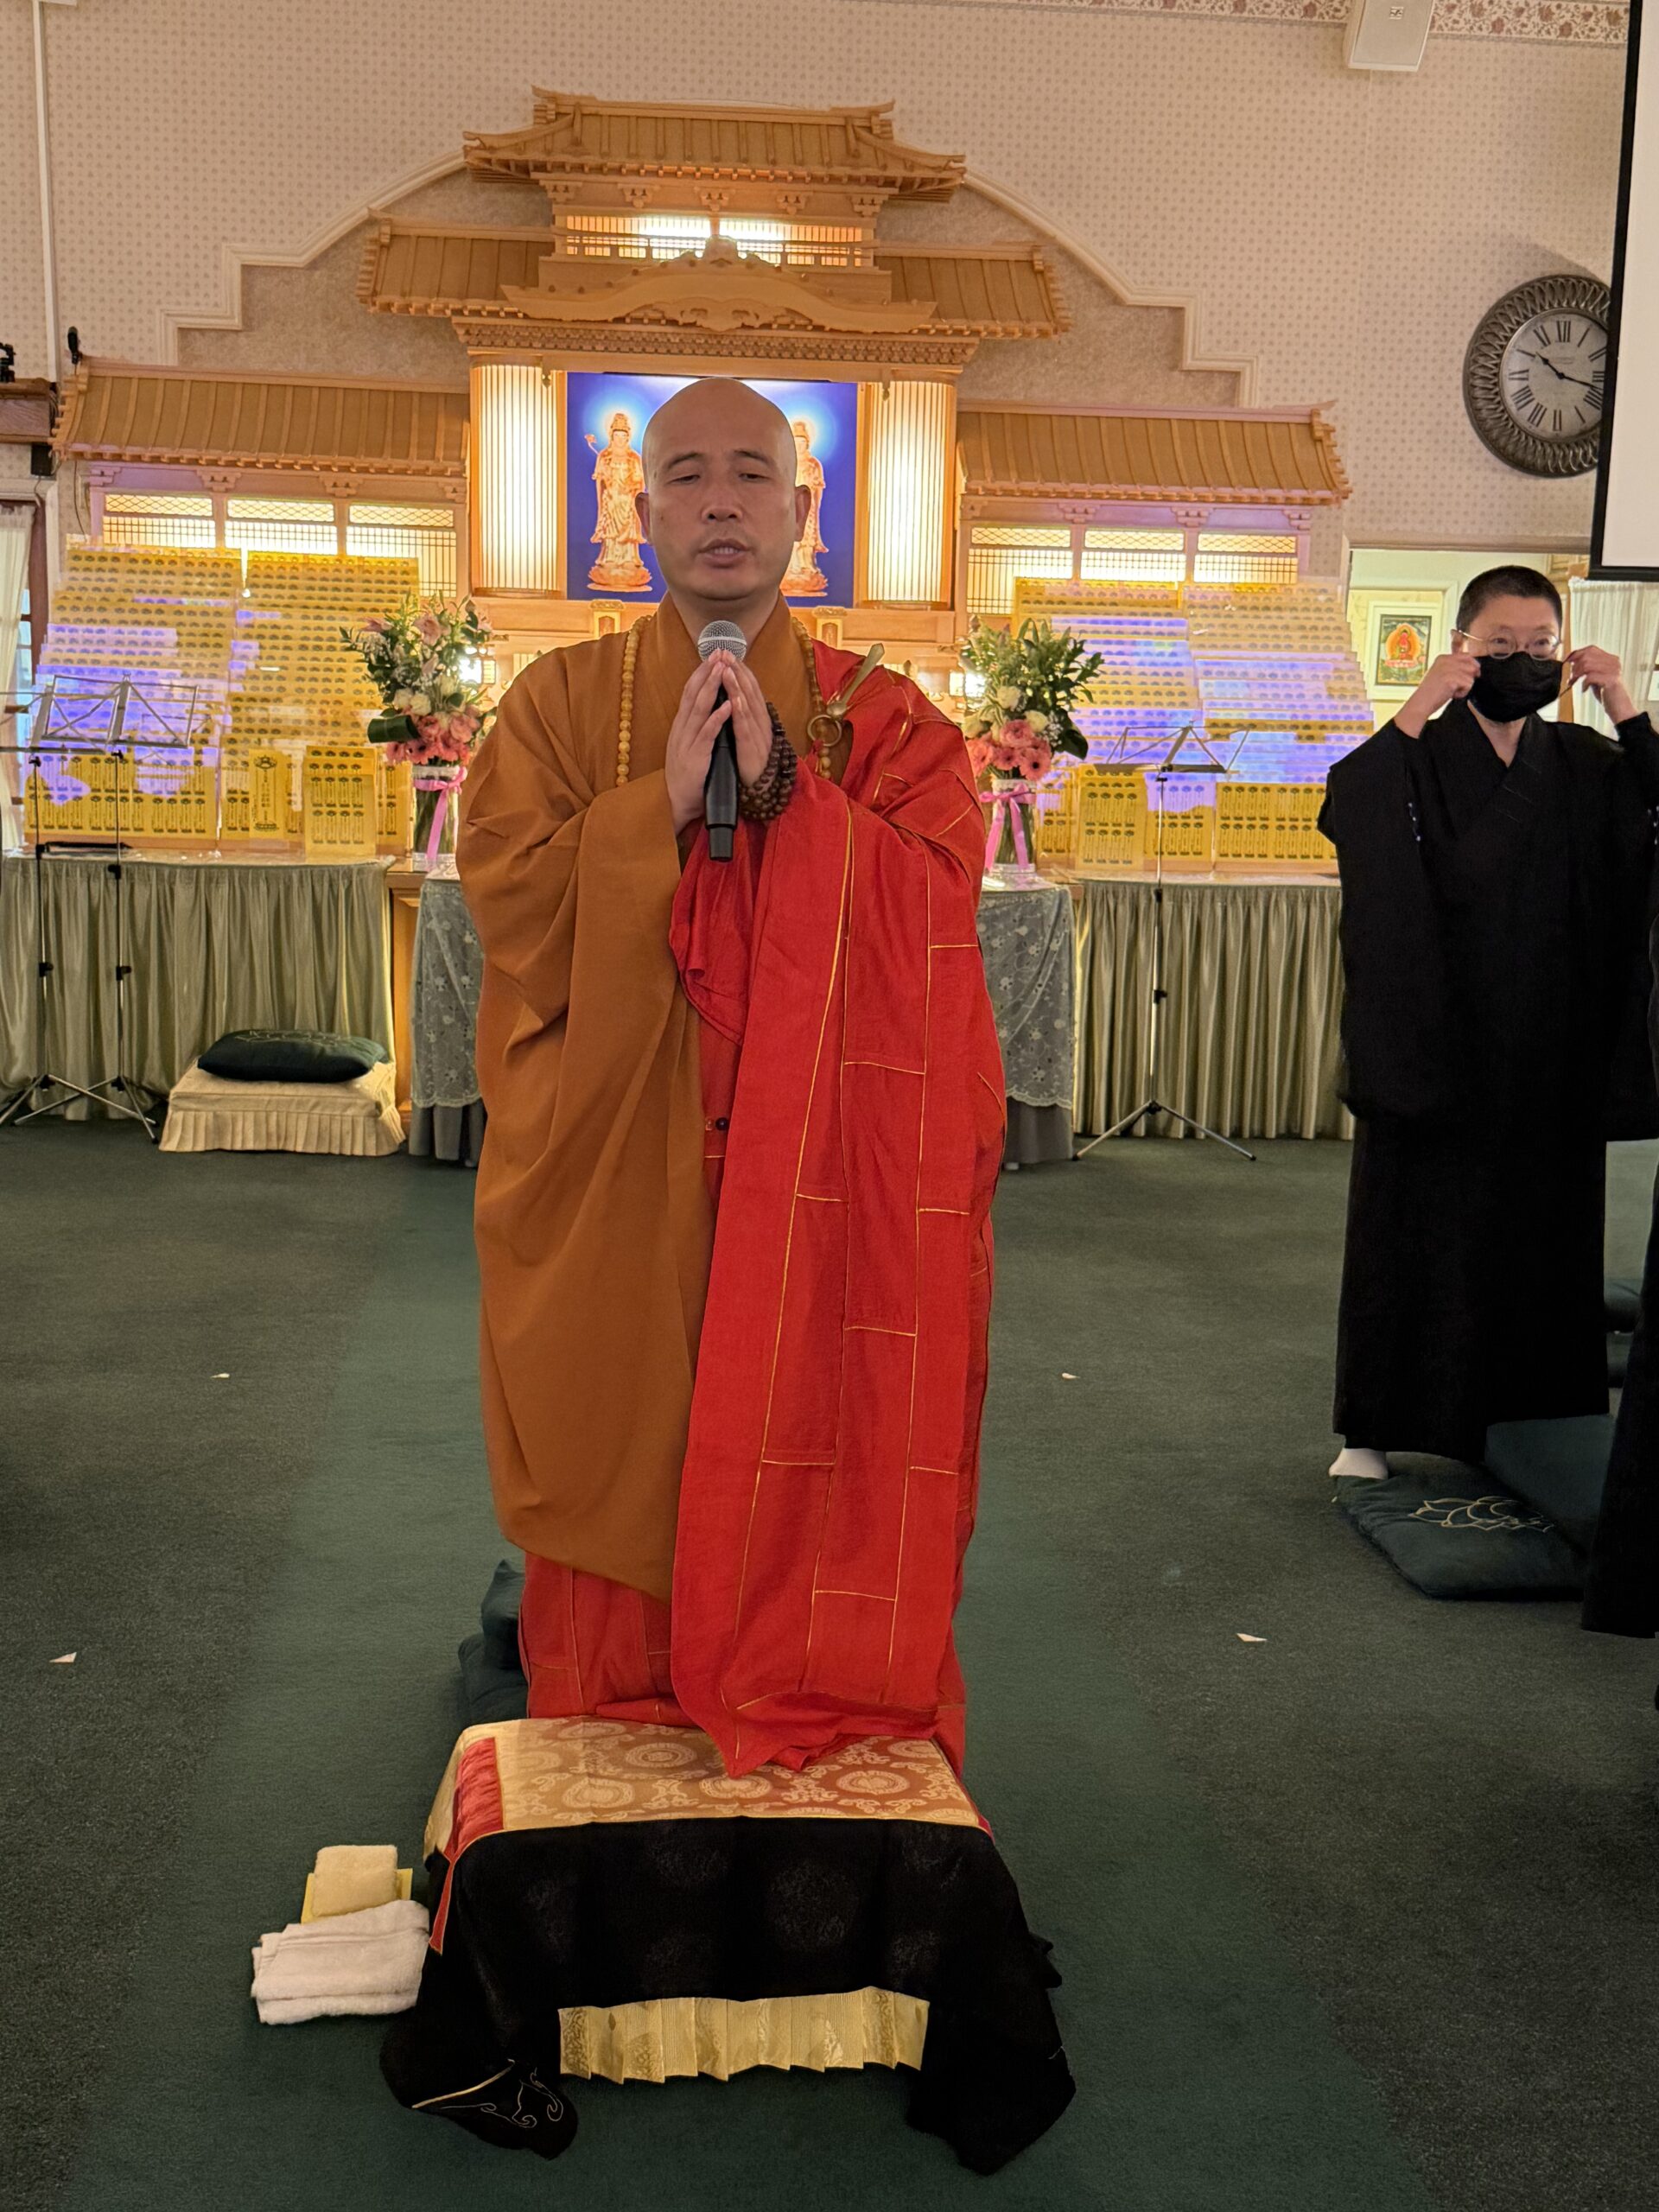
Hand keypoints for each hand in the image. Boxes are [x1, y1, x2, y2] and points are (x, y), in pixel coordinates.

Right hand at [661, 651, 774, 833]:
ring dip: (711, 688)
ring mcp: (687, 743)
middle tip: (719, 652)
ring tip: (722, 669)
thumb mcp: (690, 745)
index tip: (713, 655)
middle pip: (693, 694)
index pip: (690, 693)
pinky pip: (707, 735)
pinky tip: (727, 706)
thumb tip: (708, 706)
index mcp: (682, 726)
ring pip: (699, 710)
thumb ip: (697, 726)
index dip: (701, 673)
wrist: (676, 804)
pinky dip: (717, 719)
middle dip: (706, 672)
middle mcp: (681, 729)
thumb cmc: (688, 776)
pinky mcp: (695, 758)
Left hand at [715, 652, 776, 790]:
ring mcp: (757, 736)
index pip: (748, 689)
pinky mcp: (752, 750)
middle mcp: (760, 723)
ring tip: (727, 668)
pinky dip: (740, 713)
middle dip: (737, 670)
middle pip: (749, 691)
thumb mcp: (748, 736)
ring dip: (737, 686)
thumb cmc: (751, 764)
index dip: (739, 670)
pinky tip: (734, 700)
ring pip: (748, 706)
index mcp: (757, 719)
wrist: (761, 792)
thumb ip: (745, 718)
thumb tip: (737, 698)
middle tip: (725, 651)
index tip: (727, 653)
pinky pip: (746, 729)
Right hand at [1395, 646, 1476, 737]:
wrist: (1421, 703)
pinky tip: (1452, 695)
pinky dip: (1462, 693)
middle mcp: (1446, 660)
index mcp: (1443, 658)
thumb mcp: (1440, 674)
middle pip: (1472, 665)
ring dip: (1465, 686)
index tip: (1472, 674)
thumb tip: (1474, 668)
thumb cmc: (1430, 692)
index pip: (1467, 656)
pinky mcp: (1451, 678)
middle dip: (1469, 677)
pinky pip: (1468, 684)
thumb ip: (1454, 668)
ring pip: (1471, 676)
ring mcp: (1448, 669)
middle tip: (1460, 685)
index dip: (1472, 665)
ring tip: (1453, 691)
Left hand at [1567, 645, 1637, 724]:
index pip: (1591, 649)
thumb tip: (1572, 661)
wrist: (1619, 708)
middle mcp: (1613, 662)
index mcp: (1611, 659)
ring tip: (1575, 683)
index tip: (1567, 662)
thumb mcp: (1596, 677)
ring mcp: (1613, 670)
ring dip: (1576, 675)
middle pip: (1587, 656)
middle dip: (1574, 667)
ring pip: (1587, 665)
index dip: (1576, 654)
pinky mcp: (1611, 680)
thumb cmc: (1607, 694)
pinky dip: (1583, 683)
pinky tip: (1584, 690)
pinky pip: (1590, 676)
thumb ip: (1587, 668)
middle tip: (1571, 678)